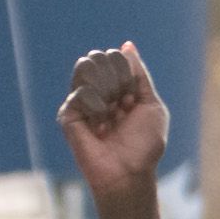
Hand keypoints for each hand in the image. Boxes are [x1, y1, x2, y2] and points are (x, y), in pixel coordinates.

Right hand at [58, 42, 166, 206]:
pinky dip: (97, 107)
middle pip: (99, 58)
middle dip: (117, 80)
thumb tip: (127, 45)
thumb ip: (139, 75)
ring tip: (111, 114)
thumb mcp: (151, 106)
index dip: (128, 74)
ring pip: (86, 67)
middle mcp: (97, 92)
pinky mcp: (68, 114)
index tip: (133, 101)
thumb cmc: (144, 145)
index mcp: (116, 88)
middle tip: (122, 107)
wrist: (129, 173)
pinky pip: (81, 92)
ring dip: (106, 89)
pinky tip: (100, 127)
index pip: (116, 57)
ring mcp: (81, 102)